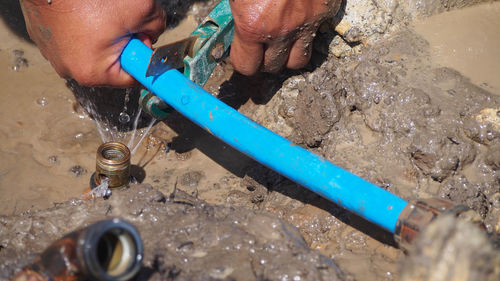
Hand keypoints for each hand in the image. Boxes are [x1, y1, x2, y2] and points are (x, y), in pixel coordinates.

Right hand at [20, 0, 165, 86]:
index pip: (132, 77)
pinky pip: (73, 38)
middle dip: (122, 43)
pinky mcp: (43, 37)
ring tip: (100, 12)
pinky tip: (83, 9)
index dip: (142, 55)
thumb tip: (152, 34)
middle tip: (122, 20)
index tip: (144, 40)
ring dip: (102, 34)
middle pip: (111, 64)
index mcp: (93, 73)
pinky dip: (82, 26)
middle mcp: (69, 70)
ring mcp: (53, 54)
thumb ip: (156, 28)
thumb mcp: (141, 10)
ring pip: (92, 50)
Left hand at [229, 0, 340, 75]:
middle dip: (265, 60)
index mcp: (252, 25)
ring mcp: (306, 23)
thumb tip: (236, 30)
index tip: (243, 56)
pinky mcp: (325, 12)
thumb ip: (239, 14)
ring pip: (298, 61)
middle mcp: (280, 31)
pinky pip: (317, 34)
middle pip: (273, 67)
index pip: (247, 66)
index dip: (243, 62)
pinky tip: (301, 17)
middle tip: (262, 48)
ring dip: (289, 55)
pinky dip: (309, 30)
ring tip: (283, 41)